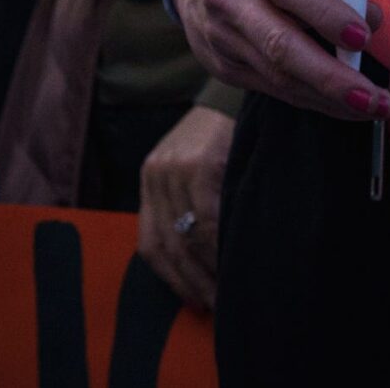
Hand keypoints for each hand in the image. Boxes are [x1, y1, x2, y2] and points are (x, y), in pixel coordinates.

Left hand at [136, 105, 233, 309]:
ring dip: (208, 270)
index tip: (196, 301)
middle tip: (217, 306)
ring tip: (228, 291)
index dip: (173, 278)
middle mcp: (156, 173)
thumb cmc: (222, 133)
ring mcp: (176, 167)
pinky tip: (235, 258)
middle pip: (169, 243)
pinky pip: (208, 216)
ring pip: (187, 235)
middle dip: (193, 282)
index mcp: (151, 177)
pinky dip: (220, 244)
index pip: (150, 242)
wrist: (238, 84)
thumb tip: (202, 263)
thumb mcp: (194, 164)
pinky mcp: (201, 162)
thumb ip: (188, 203)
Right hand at [171, 0, 386, 120]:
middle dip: (331, 76)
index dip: (325, 13)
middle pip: (280, 44)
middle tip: (374, 97)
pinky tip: (344, 107)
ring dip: (330, 98)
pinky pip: (274, 90)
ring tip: (373, 106)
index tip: (362, 37)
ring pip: (278, 76)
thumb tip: (372, 18)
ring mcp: (221, 36)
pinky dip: (314, 101)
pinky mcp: (223, 67)